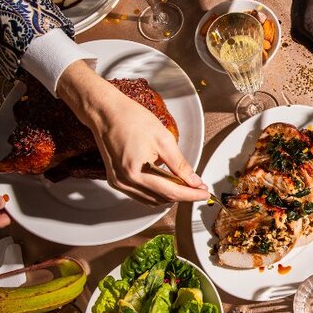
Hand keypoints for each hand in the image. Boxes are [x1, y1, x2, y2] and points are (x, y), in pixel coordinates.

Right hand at [57, 62, 209, 205]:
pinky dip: (156, 192)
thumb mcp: (164, 140)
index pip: (171, 192)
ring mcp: (119, 183)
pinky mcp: (116, 180)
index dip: (191, 194)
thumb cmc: (132, 119)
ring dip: (170, 195)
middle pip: (162, 198)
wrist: (107, 112)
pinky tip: (166, 183)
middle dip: (183, 195)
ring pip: (152, 200)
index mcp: (137, 172)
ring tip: (185, 184)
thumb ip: (180, 165)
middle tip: (198, 187)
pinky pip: (140, 195)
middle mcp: (126, 182)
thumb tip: (194, 181)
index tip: (205, 193)